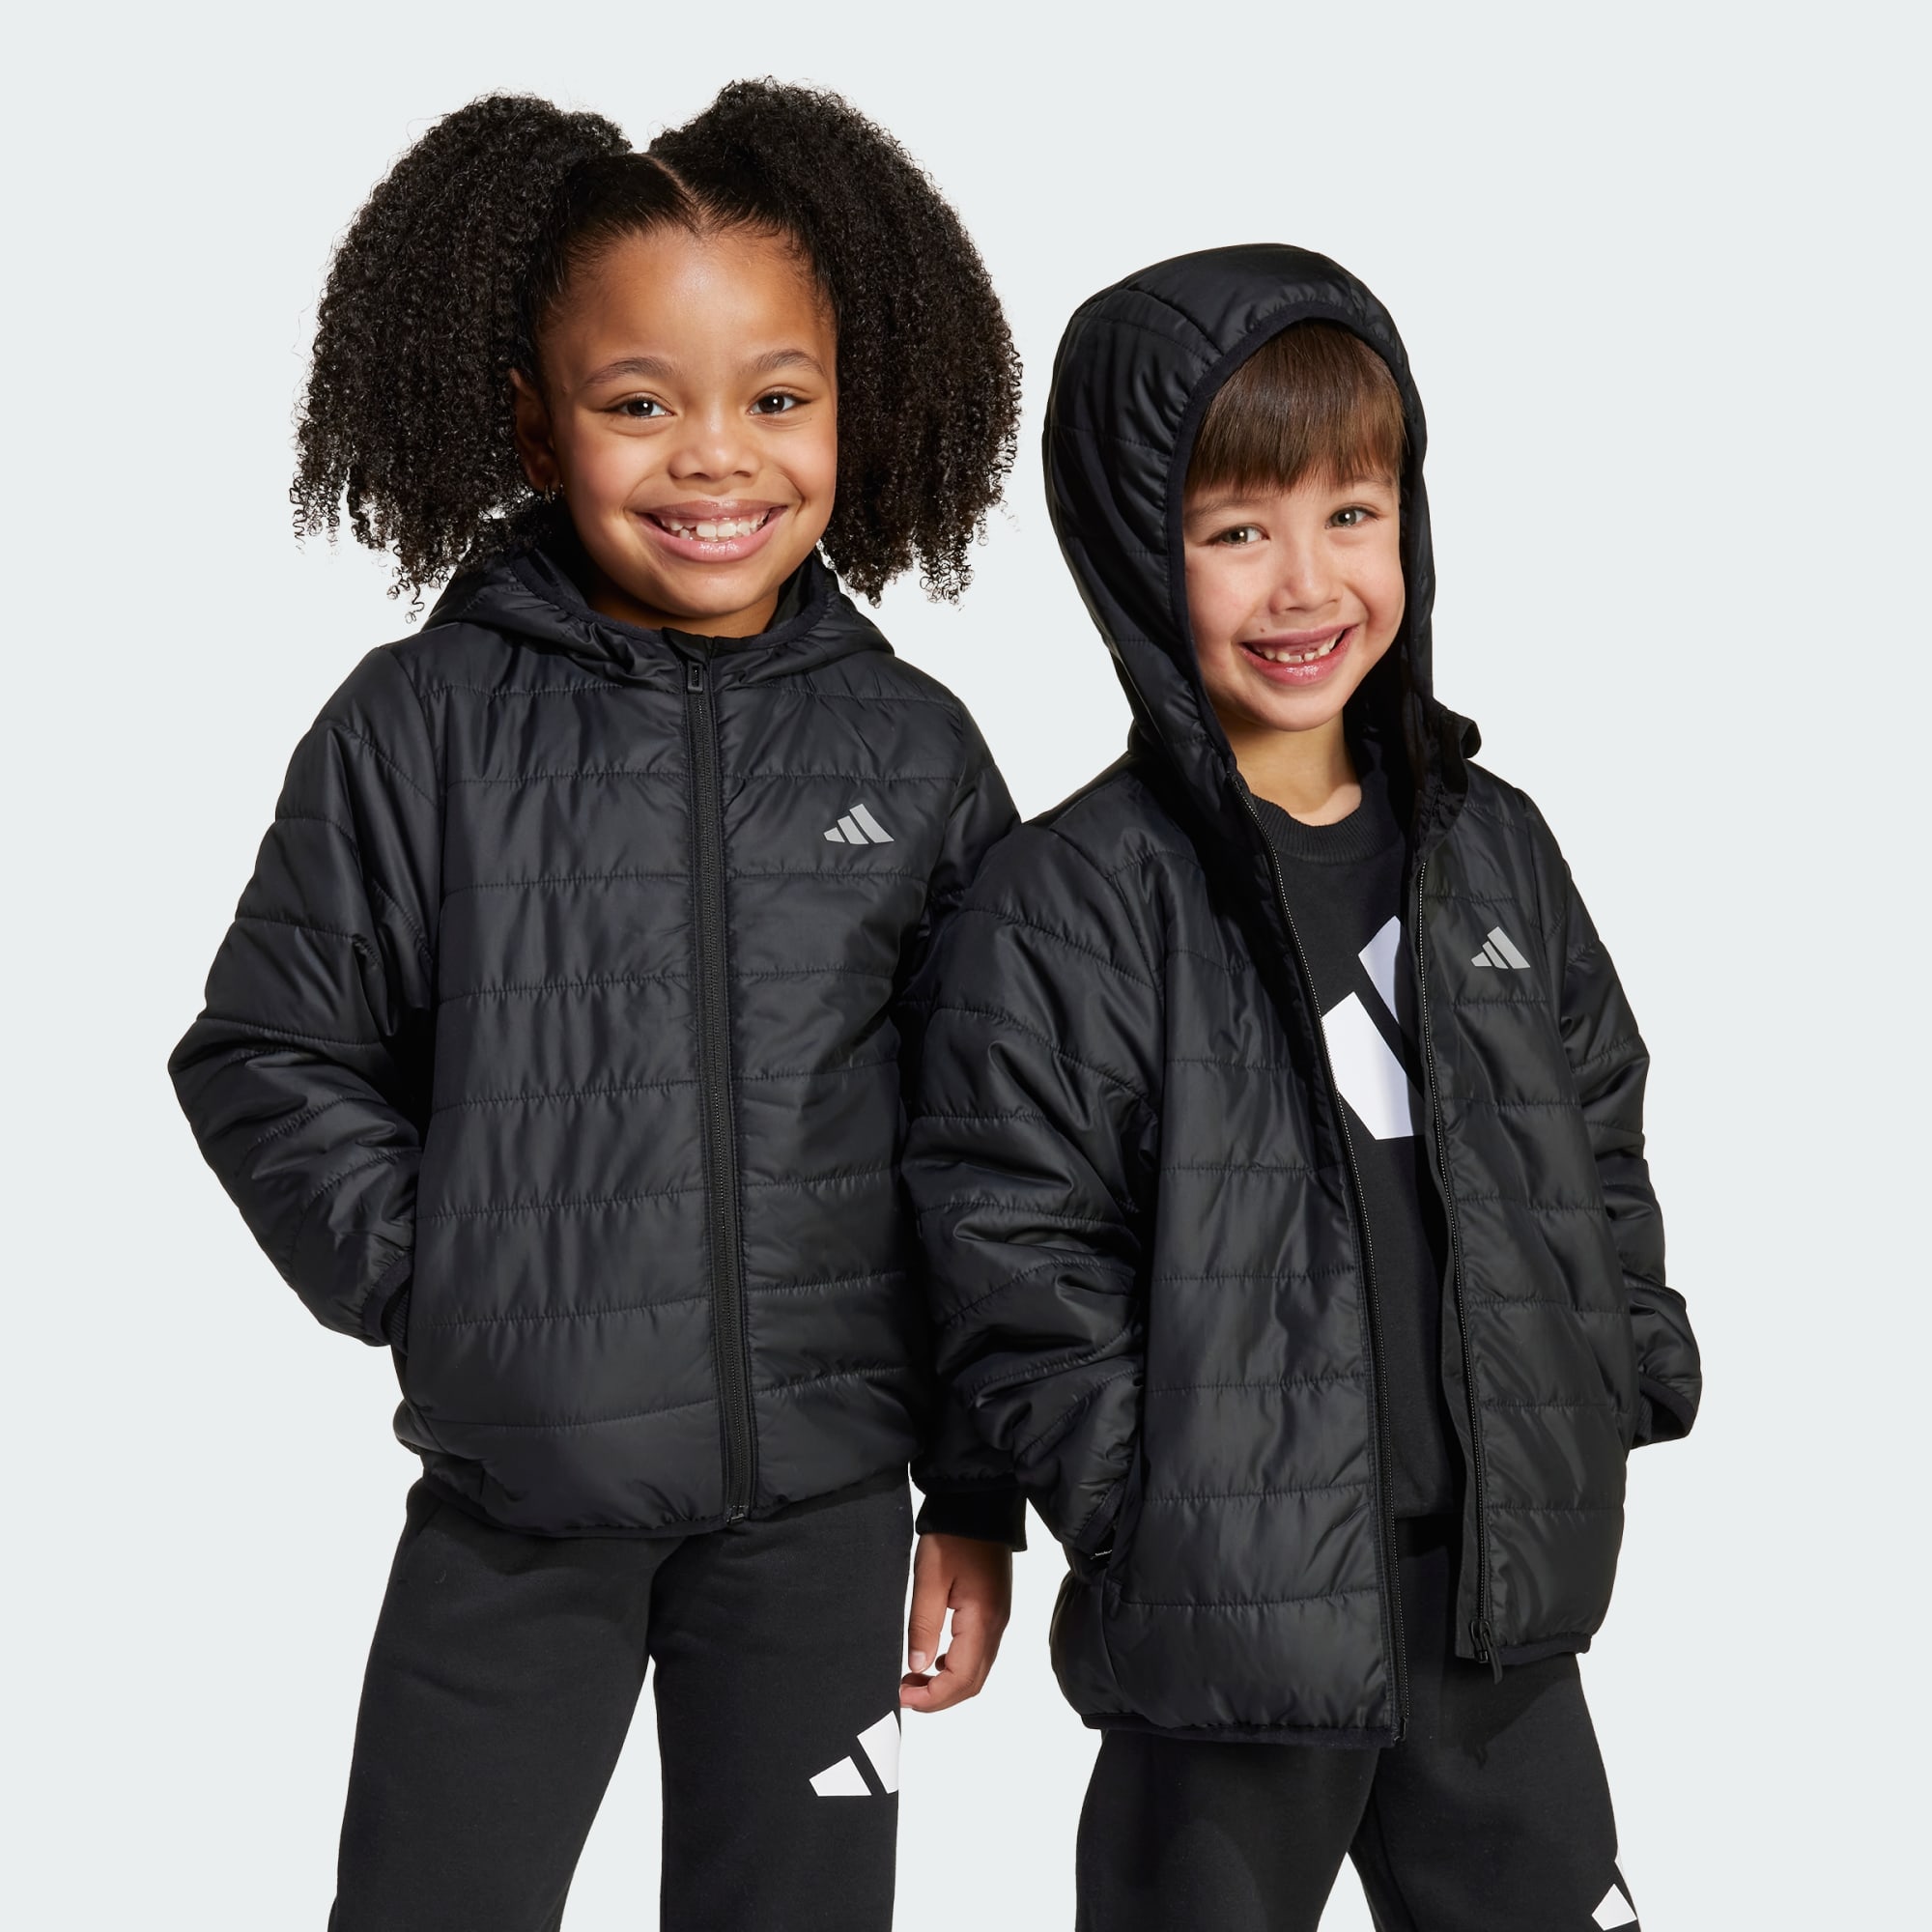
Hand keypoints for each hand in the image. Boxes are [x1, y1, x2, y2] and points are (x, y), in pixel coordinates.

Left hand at [900, 1532, 1011, 1712]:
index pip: (961, 1679)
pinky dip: (957, 1665)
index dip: (932, 1697)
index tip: (902, 1697)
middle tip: (905, 1694)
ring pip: (977, 1669)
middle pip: (972, 1681)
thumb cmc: (952, 1537)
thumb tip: (918, 1669)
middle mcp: (996, 1625)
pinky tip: (935, 1658)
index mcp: (982, 1620)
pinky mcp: (994, 1609)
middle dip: (939, 1697)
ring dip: (947, 1683)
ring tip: (914, 1679)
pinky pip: (979, 1651)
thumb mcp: (929, 1579)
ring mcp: (998, 1618)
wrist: (979, 1504)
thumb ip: (924, 1626)